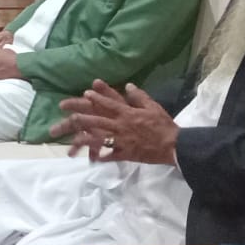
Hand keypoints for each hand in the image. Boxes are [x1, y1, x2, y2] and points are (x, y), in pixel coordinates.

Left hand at [50, 80, 178, 164]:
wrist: (174, 145)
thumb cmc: (164, 125)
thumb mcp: (153, 107)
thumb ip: (139, 97)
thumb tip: (128, 85)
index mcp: (128, 114)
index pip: (110, 104)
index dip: (97, 98)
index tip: (85, 93)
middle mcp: (122, 126)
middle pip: (98, 121)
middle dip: (83, 118)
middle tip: (70, 114)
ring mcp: (122, 141)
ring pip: (100, 138)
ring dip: (86, 138)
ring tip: (74, 137)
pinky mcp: (126, 154)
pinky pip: (111, 156)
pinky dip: (102, 157)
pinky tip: (93, 159)